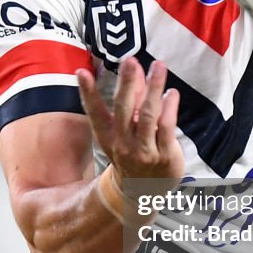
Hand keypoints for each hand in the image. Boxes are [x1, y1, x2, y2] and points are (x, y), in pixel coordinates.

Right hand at [77, 57, 184, 191]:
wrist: (144, 191)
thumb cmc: (132, 152)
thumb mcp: (125, 129)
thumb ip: (132, 98)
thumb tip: (135, 69)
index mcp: (108, 137)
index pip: (95, 112)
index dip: (88, 93)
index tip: (81, 72)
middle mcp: (123, 144)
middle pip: (123, 109)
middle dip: (127, 83)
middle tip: (130, 60)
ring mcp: (144, 151)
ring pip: (148, 115)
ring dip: (153, 88)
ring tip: (158, 66)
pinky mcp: (164, 155)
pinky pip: (166, 127)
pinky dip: (169, 108)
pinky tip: (171, 93)